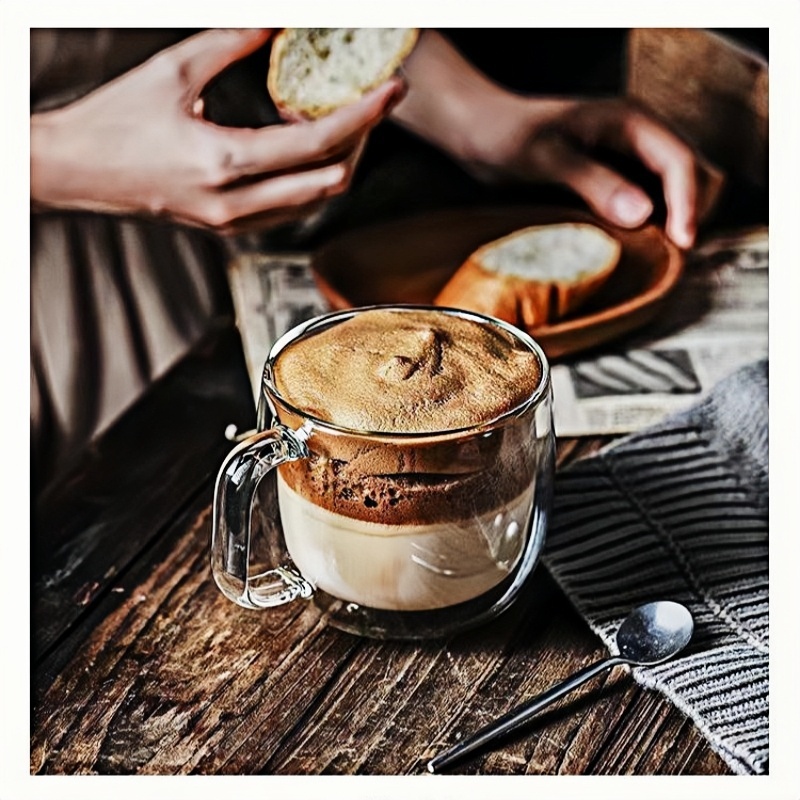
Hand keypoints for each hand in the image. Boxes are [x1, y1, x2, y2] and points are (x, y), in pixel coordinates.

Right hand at [30, 29, 404, 234]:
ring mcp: (235, 224)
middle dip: (363, 143)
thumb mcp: (173, 72)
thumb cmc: (114, 124)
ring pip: (315, 203)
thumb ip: (232, 44)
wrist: (76, 173)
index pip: (316, 144)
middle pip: (330, 182)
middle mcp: (236, 205)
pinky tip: (309, 151)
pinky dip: (312, 181)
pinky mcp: (231, 230)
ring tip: (346, 124)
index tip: (391, 93)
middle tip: (374, 107)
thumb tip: (279, 22)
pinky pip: (292, 212)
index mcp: (224, 164)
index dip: (363, 117)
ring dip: (340, 164)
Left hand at [458, 95, 722, 249]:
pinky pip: (642, 199)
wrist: (480, 132)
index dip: (687, 203)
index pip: (678, 161)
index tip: (681, 243)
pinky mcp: (610, 175)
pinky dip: (646, 222)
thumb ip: (594, 181)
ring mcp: (625, 155)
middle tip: (674, 255)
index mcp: (630, 121)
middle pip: (685, 174)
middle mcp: (636, 135)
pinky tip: (633, 247)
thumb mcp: (546, 158)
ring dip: (669, 219)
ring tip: (659, 257)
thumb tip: (643, 214)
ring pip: (667, 189)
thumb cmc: (506, 136)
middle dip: (688, 211)